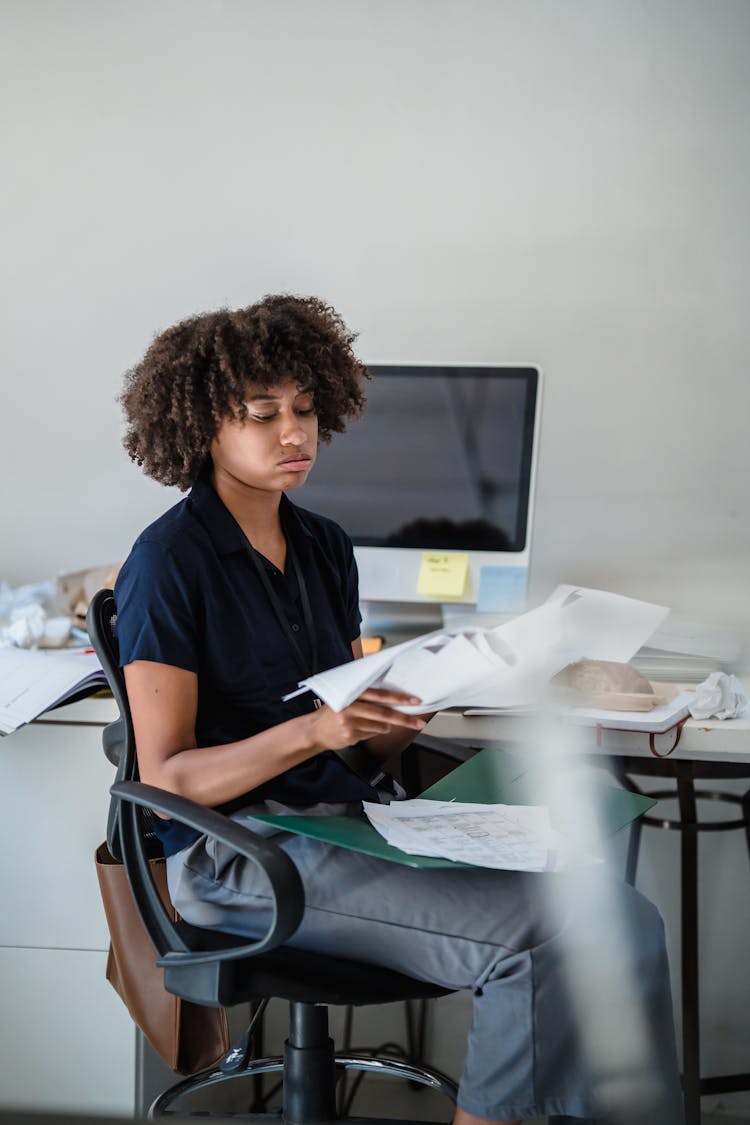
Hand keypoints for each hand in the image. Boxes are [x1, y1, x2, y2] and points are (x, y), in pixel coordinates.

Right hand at [307, 688, 427, 752]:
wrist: (314, 730)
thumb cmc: (333, 712)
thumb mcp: (345, 697)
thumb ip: (366, 697)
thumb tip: (392, 700)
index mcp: (352, 694)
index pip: (380, 695)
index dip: (398, 698)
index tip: (414, 701)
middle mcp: (351, 707)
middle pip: (384, 714)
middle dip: (404, 719)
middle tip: (418, 722)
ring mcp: (350, 723)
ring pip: (379, 726)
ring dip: (385, 726)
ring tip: (378, 724)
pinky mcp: (350, 737)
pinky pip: (371, 735)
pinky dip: (372, 733)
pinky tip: (361, 729)